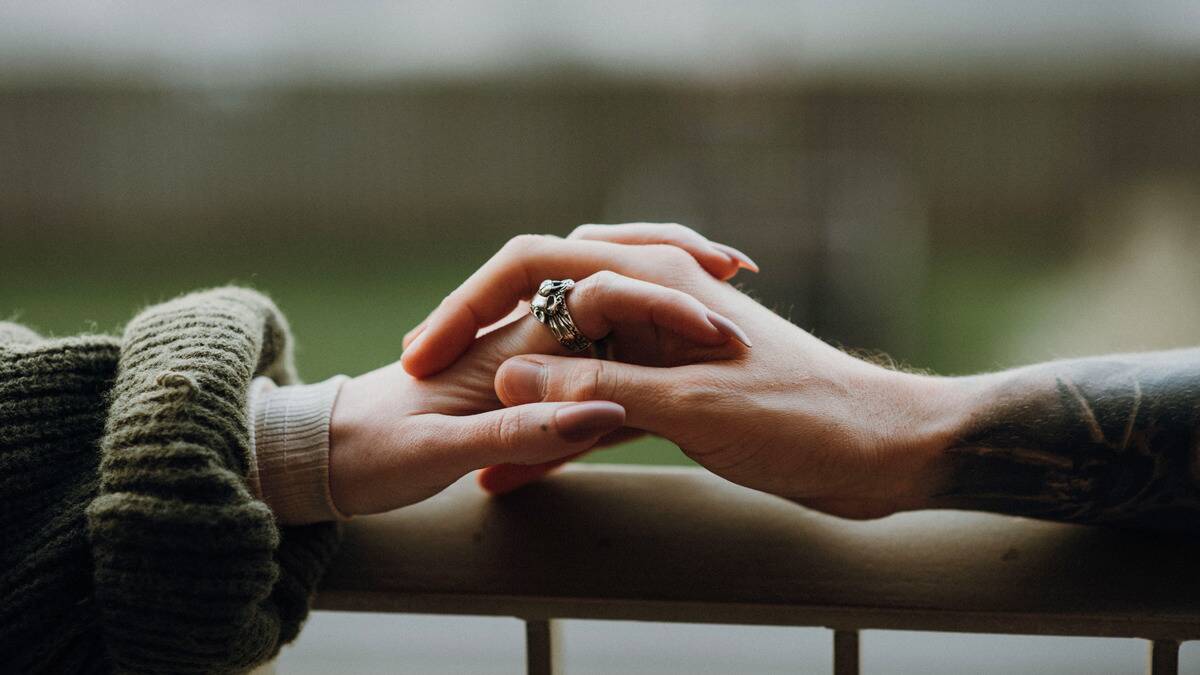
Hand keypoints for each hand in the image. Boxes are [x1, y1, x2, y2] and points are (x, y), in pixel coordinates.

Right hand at [411, 224, 950, 518]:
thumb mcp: (692, 407)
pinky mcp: (679, 389)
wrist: (886, 451)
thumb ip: (596, 390)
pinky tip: (531, 473)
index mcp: (654, 283)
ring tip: (465, 443)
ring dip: (521, 397)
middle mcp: (654, 301)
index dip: (466, 308)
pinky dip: (564, 432)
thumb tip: (507, 377)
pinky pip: (600, 400)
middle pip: (540, 301)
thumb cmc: (803, 419)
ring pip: (567, 357)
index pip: (532, 265)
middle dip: (482, 339)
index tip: (422, 362)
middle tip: (426, 377)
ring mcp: (664, 345)